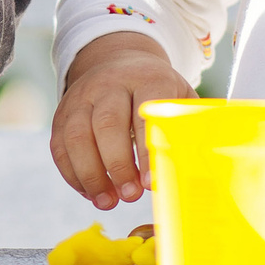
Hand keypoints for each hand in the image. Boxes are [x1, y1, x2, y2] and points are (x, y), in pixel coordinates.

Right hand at [50, 31, 192, 210]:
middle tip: (130, 196)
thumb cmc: (157, 92)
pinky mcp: (63, 112)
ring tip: (107, 202)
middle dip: (117, 164)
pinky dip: (72, 174)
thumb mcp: (179, 98)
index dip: (147, 151)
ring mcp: (82, 96)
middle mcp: (110, 83)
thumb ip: (189, 128)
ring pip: (77, 135)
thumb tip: (204, 168)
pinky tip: (90, 193)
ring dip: (90, 174)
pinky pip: (60, 145)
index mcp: (147, 78)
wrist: (118, 61)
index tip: (151, 183)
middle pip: (107, 123)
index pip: (145, 114)